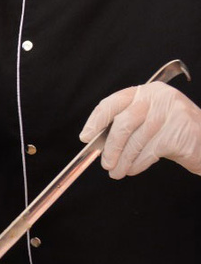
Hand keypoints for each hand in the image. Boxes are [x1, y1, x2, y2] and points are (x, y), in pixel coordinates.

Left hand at [80, 81, 200, 178]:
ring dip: (123, 160)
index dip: (96, 120)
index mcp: (148, 91)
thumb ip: (128, 124)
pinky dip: (138, 164)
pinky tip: (133, 169)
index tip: (85, 136)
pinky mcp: (177, 133)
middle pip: (122, 123)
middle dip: (110, 147)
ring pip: (135, 141)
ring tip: (116, 172)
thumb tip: (96, 139)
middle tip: (105, 163)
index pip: (113, 102)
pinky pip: (149, 152)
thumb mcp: (151, 120)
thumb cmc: (177, 133)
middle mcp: (158, 98)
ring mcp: (170, 114)